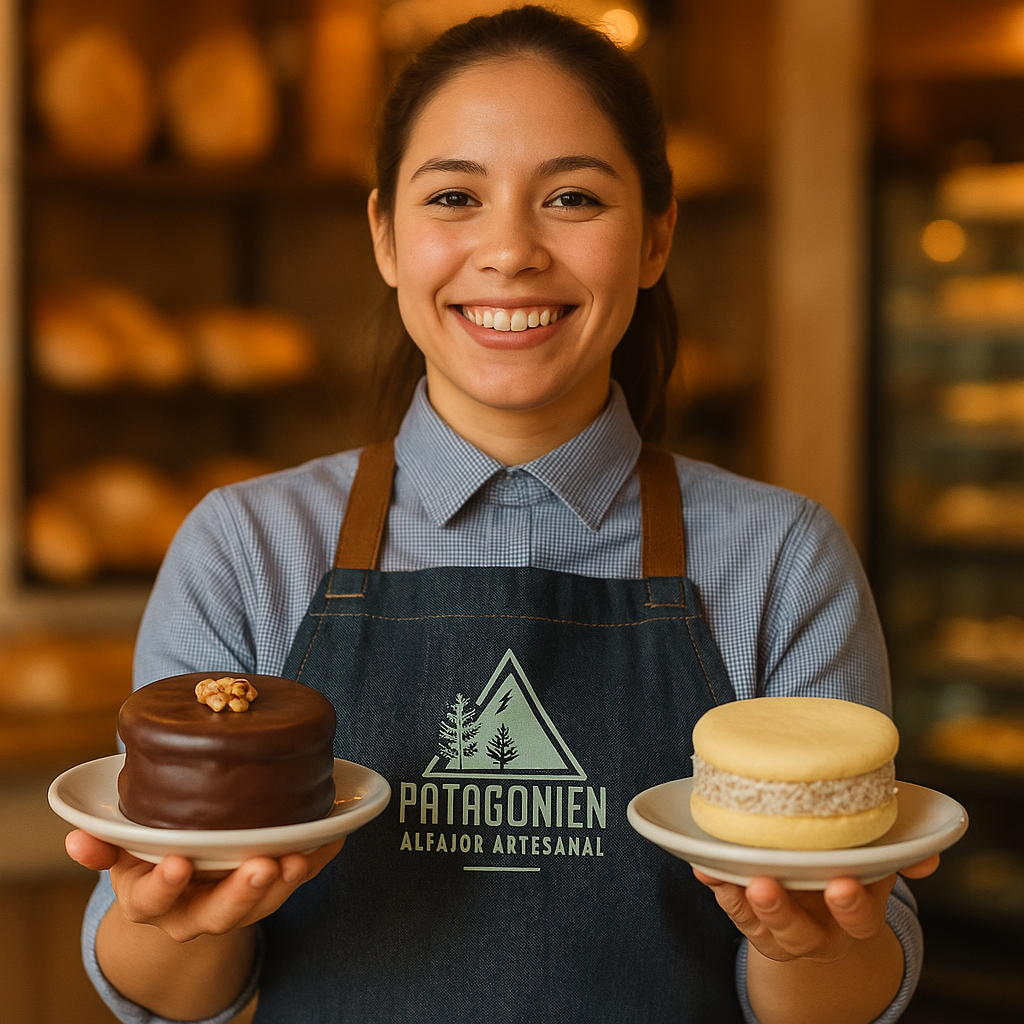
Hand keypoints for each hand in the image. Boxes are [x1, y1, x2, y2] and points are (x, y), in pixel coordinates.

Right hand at [66, 828, 345, 942]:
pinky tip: (335, 836)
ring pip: (260, 906)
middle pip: (218, 914)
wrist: (180, 880)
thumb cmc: (149, 851)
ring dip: (284, 883)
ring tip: (301, 856)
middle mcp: (193, 911)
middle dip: (241, 892)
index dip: (164, 885)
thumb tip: (75, 836)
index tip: (178, 862)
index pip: (151, 900)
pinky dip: (317, 860)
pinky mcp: (268, 891)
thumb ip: (102, 844)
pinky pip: (295, 881)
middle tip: (264, 865)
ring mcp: (233, 905)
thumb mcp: (120, 850)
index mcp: (151, 898)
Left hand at [693, 854, 938, 963]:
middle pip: (803, 934)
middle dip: (784, 912)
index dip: (851, 904)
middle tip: (766, 885)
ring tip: (731, 878)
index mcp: (857, 911)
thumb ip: (899, 854)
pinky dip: (719, 890)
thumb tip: (929, 855)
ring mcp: (785, 929)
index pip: (860, 918)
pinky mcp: (754, 922)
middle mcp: (821, 929)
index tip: (841, 882)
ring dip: (746, 904)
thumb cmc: (851, 863)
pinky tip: (706, 868)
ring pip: (765, 928)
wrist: (823, 901)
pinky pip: (735, 912)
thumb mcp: (878, 859)